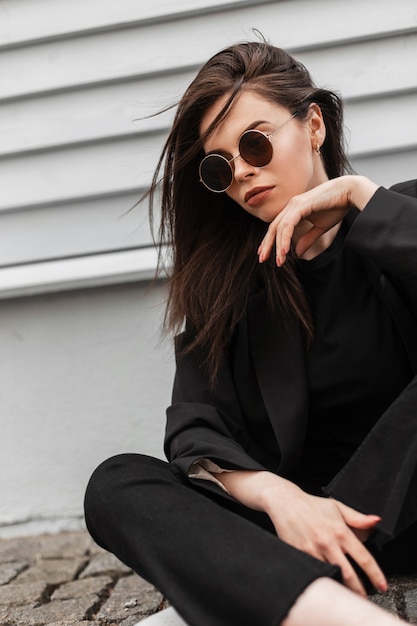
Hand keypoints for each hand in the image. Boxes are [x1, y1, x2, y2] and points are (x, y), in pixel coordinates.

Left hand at [257, 175, 378, 265]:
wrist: (350, 192)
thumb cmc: (336, 207)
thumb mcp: (320, 228)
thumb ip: (307, 239)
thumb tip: (297, 253)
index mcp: (294, 210)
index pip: (277, 227)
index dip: (270, 241)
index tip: (265, 254)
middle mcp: (291, 206)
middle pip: (274, 228)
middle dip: (267, 244)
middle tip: (262, 259)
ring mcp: (295, 204)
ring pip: (280, 228)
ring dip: (277, 246)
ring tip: (278, 261)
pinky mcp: (301, 205)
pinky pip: (288, 224)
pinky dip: (285, 238)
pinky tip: (284, 251)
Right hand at [263, 484, 385, 596]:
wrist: (285, 502)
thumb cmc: (311, 505)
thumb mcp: (337, 507)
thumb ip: (358, 518)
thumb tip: (375, 521)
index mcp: (340, 531)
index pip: (363, 558)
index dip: (375, 575)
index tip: (381, 585)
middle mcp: (328, 543)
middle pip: (349, 574)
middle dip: (359, 591)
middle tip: (364, 598)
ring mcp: (314, 550)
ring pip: (331, 575)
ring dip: (341, 587)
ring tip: (347, 593)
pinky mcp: (301, 554)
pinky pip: (315, 572)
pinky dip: (323, 579)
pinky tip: (328, 582)